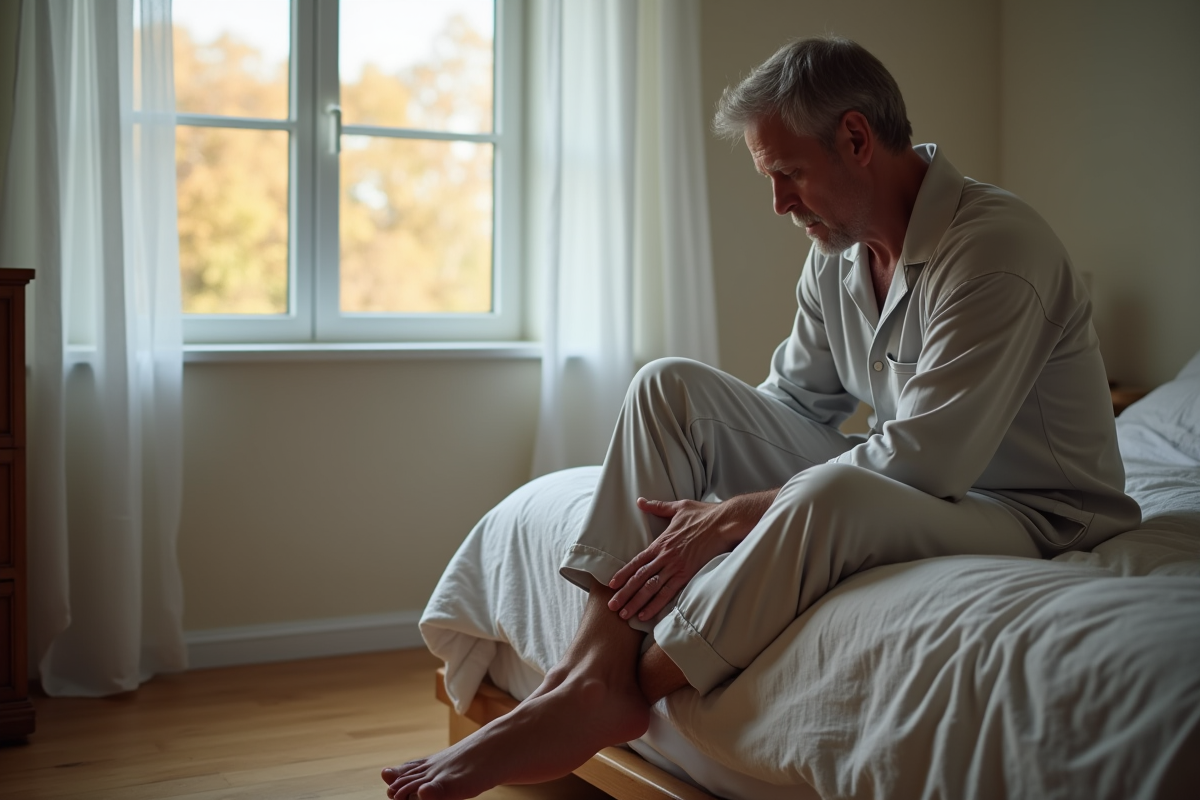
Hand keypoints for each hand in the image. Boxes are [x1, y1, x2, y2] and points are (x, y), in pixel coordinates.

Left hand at [608, 492, 773, 622]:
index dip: (623, 574)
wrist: (724, 522)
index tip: (611, 585)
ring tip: (624, 614)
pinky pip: (669, 593)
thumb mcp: (678, 507)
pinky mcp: (688, 575)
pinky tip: (646, 615)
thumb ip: (657, 506)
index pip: (637, 561)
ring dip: (636, 602)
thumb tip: (640, 501)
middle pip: (640, 578)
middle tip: (612, 606)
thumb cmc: (703, 514)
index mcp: (661, 542)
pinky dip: (656, 605)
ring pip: (651, 588)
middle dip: (624, 593)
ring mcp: (676, 567)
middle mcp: (665, 557)